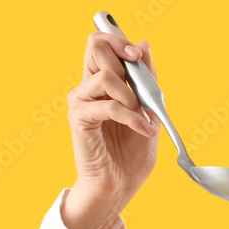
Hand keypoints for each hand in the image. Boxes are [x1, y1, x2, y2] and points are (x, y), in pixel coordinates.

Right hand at [61, 32, 160, 228]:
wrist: (119, 187)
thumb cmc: (132, 154)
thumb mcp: (149, 110)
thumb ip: (146, 79)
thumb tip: (144, 45)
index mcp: (102, 82)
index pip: (101, 43)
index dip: (119, 41)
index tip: (138, 56)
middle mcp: (87, 88)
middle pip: (95, 46)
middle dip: (124, 60)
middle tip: (140, 87)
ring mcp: (81, 102)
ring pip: (104, 76)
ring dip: (133, 98)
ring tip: (145, 118)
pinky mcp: (79, 119)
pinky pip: (108, 106)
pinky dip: (132, 117)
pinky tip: (144, 130)